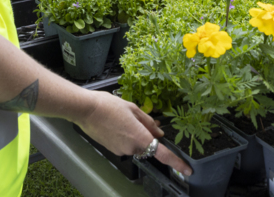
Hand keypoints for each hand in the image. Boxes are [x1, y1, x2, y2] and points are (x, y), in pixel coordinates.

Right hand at [76, 91, 190, 176]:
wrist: (86, 110)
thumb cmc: (109, 105)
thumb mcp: (133, 108)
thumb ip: (149, 122)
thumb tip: (159, 133)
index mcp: (140, 137)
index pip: (162, 154)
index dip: (177, 162)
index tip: (187, 169)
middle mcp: (131, 148)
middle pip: (148, 146)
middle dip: (150, 136)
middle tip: (147, 121)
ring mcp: (121, 150)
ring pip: (137, 145)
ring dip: (137, 135)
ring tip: (127, 118)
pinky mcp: (113, 149)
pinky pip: (127, 145)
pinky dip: (127, 137)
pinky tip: (119, 124)